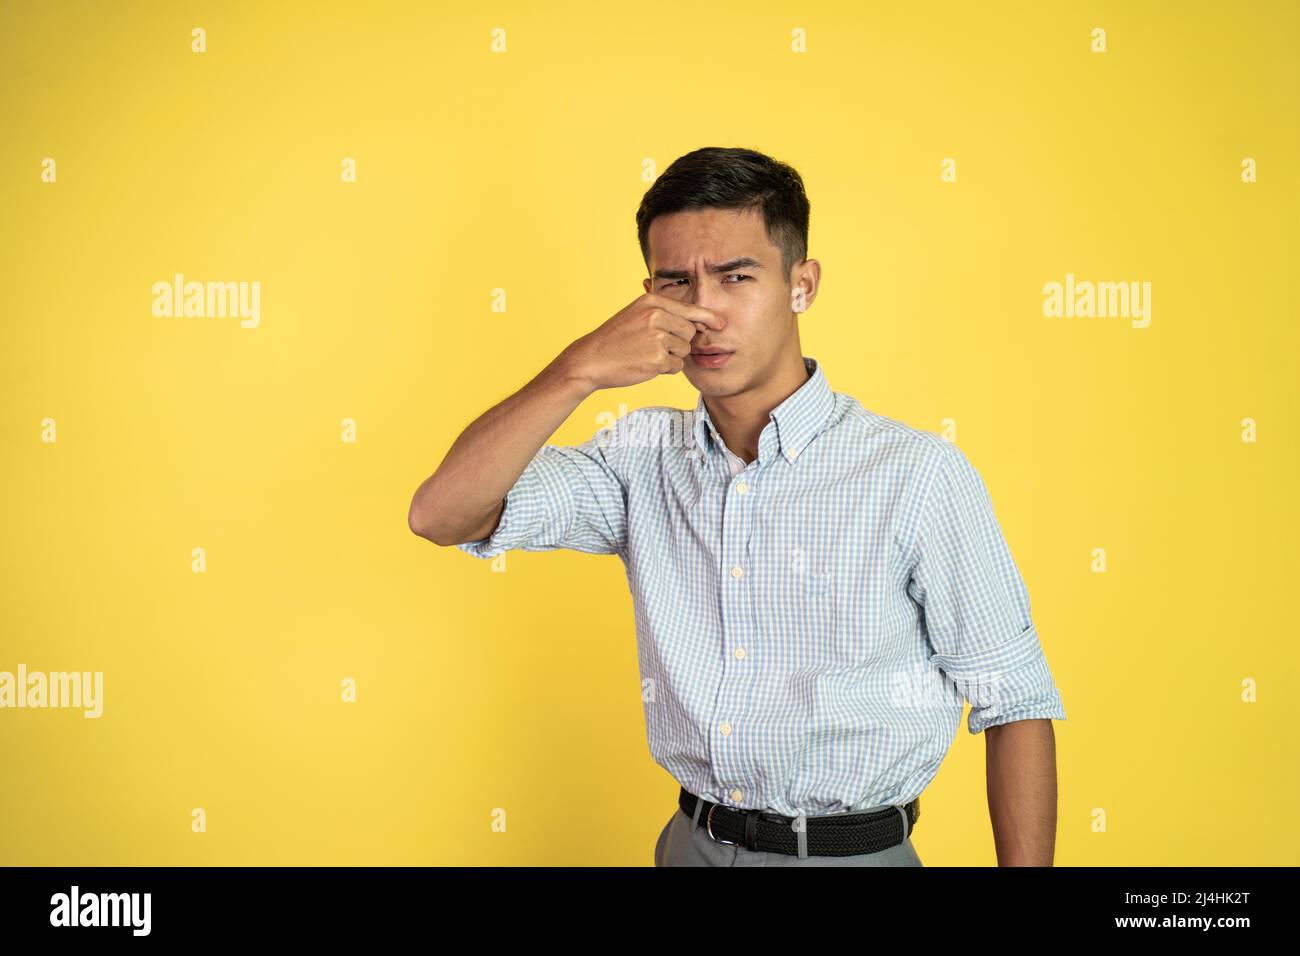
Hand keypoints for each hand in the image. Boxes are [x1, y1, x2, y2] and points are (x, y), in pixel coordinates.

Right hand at [560, 293, 725, 390]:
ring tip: (648, 354)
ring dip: (672, 356)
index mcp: (652, 302)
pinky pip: (676, 366)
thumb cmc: (615, 338)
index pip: (689, 309)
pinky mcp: (656, 359)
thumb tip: (699, 321)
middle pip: (690, 332)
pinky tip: (647, 364)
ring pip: (684, 350)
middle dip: (680, 341)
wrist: (591, 359)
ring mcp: (656, 338)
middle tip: (658, 346)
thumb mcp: (636, 314)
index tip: (721, 324)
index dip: (708, 318)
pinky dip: (666, 369)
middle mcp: (656, 317)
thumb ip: (664, 313)